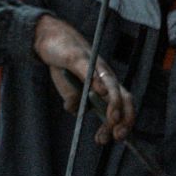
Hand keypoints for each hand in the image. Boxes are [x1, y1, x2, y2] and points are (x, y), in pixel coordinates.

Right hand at [34, 14, 133, 143]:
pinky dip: (96, 81)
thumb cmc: (64, 64)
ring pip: (111, 84)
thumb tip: (78, 112)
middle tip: (117, 135)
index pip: (122, 106)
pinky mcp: (78, 57)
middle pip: (124, 97)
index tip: (117, 138)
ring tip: (113, 120)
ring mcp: (94, 66)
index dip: (124, 123)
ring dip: (114, 103)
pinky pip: (89, 69)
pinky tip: (100, 91)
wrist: (51, 37)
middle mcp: (105, 76)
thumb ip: (75, 102)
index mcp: (106, 85)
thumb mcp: (68, 89)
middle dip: (124, 118)